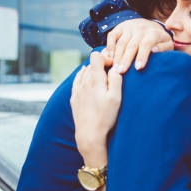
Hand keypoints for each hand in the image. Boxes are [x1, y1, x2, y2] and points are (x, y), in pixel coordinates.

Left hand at [71, 52, 122, 166]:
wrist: (89, 135)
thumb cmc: (105, 117)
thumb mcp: (116, 97)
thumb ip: (116, 79)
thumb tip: (115, 67)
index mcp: (95, 80)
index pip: (96, 56)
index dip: (106, 57)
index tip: (113, 66)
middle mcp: (83, 82)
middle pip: (91, 63)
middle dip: (101, 65)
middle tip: (111, 73)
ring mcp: (77, 90)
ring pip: (84, 72)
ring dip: (93, 72)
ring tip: (102, 80)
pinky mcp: (74, 98)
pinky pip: (77, 81)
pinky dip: (83, 77)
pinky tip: (88, 81)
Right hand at [105, 19, 173, 73]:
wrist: (150, 25)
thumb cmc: (159, 40)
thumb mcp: (167, 43)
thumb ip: (164, 48)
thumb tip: (154, 51)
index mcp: (153, 33)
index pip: (146, 44)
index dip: (142, 56)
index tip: (138, 68)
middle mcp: (140, 28)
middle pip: (132, 45)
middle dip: (126, 59)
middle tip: (121, 72)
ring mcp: (129, 27)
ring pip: (121, 42)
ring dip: (117, 56)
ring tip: (114, 69)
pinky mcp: (120, 27)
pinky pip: (112, 35)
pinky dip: (109, 46)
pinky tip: (109, 57)